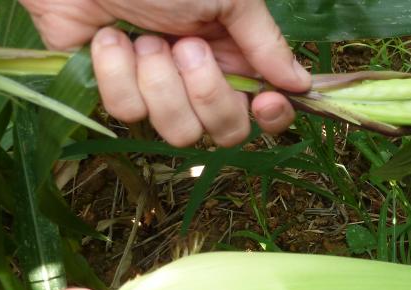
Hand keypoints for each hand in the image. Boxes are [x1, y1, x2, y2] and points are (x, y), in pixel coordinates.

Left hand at [19, 0, 309, 146]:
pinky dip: (116, 71)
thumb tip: (301, 84)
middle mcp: (199, 80)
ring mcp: (156, 90)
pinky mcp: (113, 91)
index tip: (265, 102)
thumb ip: (266, 44)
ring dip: (158, 80)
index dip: (271, 117)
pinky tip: (108, 38)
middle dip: (205, 93)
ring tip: (143, 36)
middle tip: (186, 46)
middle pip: (224, 131)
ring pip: (175, 131)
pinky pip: (127, 111)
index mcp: (234, 55)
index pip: (265, 112)